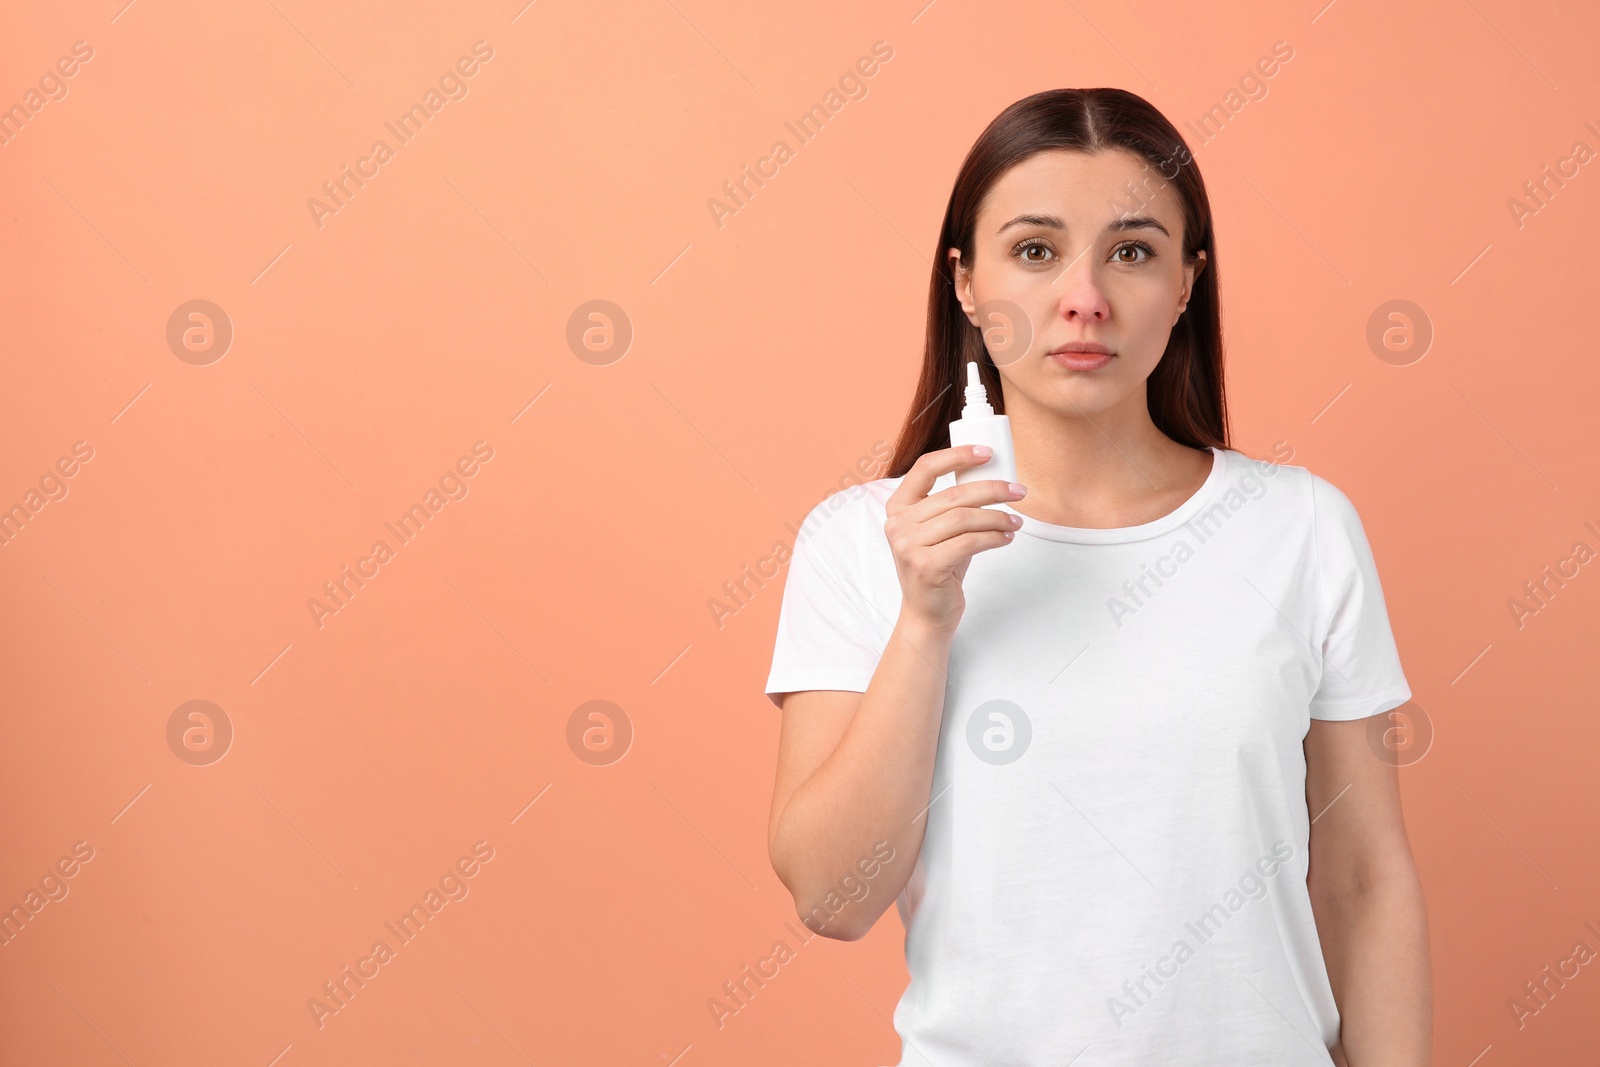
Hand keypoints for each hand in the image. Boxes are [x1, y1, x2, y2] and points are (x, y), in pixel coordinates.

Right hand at [882, 444, 1025, 634]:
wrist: (928, 612)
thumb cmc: (939, 566)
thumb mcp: (940, 530)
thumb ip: (954, 505)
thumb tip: (993, 478)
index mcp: (898, 507)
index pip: (925, 468)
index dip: (957, 455)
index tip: (987, 453)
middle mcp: (898, 523)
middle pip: (954, 495)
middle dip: (993, 490)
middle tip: (1018, 492)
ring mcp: (908, 545)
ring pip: (964, 518)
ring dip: (997, 517)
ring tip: (1015, 522)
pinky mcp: (926, 565)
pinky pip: (969, 542)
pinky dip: (993, 538)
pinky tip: (1006, 538)